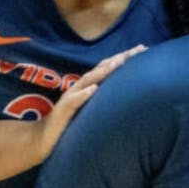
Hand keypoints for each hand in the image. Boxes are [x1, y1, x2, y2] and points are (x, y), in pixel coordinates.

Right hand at [36, 44, 145, 162]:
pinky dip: (83, 95)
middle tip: (138, 49)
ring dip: (102, 72)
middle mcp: (80, 88)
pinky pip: (73, 102)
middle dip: (119, 58)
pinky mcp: (62, 111)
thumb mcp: (93, 109)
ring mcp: (70, 98)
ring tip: (118, 63)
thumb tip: (130, 95)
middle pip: (101, 69)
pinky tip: (93, 89)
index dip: (124, 57)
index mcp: (88, 86)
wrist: (44, 138)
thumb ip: (106, 99)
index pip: (108, 68)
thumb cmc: (71, 122)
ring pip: (87, 81)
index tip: (144, 49)